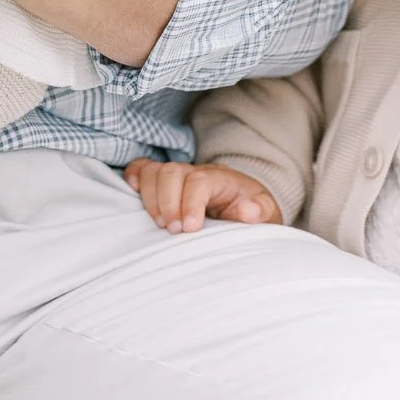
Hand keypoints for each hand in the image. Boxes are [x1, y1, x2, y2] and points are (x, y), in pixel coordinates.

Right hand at [123, 159, 281, 232]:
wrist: (245, 201)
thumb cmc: (252, 209)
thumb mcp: (266, 212)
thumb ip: (259, 211)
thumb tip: (247, 210)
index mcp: (221, 179)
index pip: (200, 181)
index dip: (191, 203)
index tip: (190, 228)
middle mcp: (196, 172)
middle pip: (173, 172)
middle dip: (168, 202)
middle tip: (174, 230)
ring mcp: (178, 175)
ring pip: (154, 171)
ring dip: (150, 197)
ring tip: (159, 224)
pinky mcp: (165, 182)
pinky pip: (142, 169)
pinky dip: (134, 177)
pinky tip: (133, 193)